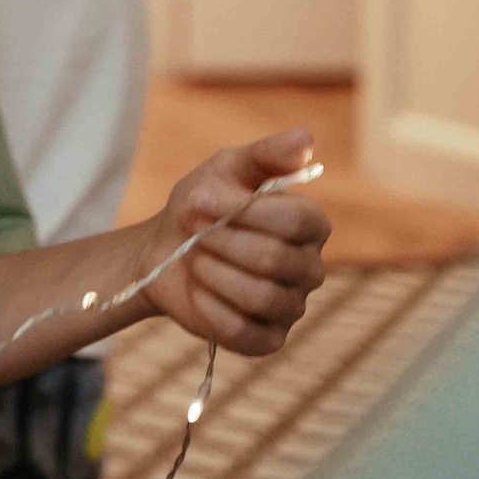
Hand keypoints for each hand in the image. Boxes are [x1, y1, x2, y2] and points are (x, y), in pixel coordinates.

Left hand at [140, 130, 330, 355]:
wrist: (167, 248)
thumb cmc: (203, 204)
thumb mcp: (227, 168)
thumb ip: (267, 154)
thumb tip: (305, 139)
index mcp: (311, 224)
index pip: (296, 221)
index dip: (243, 212)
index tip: (199, 200)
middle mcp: (310, 268)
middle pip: (274, 260)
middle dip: (220, 241)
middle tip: (193, 230)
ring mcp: (291, 306)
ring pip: (260, 297)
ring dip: (213, 273)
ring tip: (195, 257)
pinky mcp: (267, 339)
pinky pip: (244, 333)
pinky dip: (211, 309)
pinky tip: (198, 290)